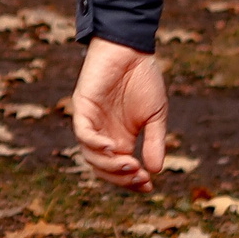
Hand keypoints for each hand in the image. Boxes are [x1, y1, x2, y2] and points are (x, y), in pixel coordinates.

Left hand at [69, 39, 168, 191]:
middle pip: (103, 168)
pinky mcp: (82, 107)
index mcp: (120, 139)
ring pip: (91, 155)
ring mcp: (91, 122)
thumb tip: (156, 171)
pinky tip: (113, 148)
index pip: (120, 170)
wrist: (131, 50)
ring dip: (110, 165)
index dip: (131, 182)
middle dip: (121, 177)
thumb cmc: (143, 80)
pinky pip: (83, 133)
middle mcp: (103, 134)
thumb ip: (154, 142)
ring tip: (131, 164)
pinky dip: (95, 145)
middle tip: (139, 177)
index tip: (149, 187)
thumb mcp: (155, 116)